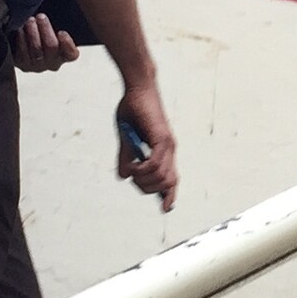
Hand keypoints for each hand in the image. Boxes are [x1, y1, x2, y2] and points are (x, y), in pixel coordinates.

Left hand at [11, 14, 79, 73]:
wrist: (28, 39)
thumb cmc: (45, 32)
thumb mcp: (55, 26)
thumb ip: (61, 20)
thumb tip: (59, 10)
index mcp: (66, 55)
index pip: (71, 54)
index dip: (67, 44)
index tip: (61, 33)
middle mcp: (53, 63)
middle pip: (51, 47)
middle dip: (46, 30)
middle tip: (41, 17)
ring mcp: (37, 66)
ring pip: (36, 50)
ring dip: (32, 33)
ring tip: (30, 21)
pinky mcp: (23, 65)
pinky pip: (22, 53)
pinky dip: (21, 40)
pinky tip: (20, 30)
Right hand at [116, 81, 179, 211]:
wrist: (138, 88)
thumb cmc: (133, 111)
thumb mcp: (127, 139)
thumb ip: (127, 158)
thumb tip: (124, 176)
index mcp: (164, 152)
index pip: (172, 179)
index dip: (169, 196)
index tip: (165, 209)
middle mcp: (169, 150)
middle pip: (166, 183)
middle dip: (147, 189)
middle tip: (132, 176)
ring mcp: (167, 144)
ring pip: (161, 177)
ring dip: (143, 179)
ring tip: (131, 168)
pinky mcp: (161, 137)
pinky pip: (155, 163)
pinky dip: (142, 169)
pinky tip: (132, 164)